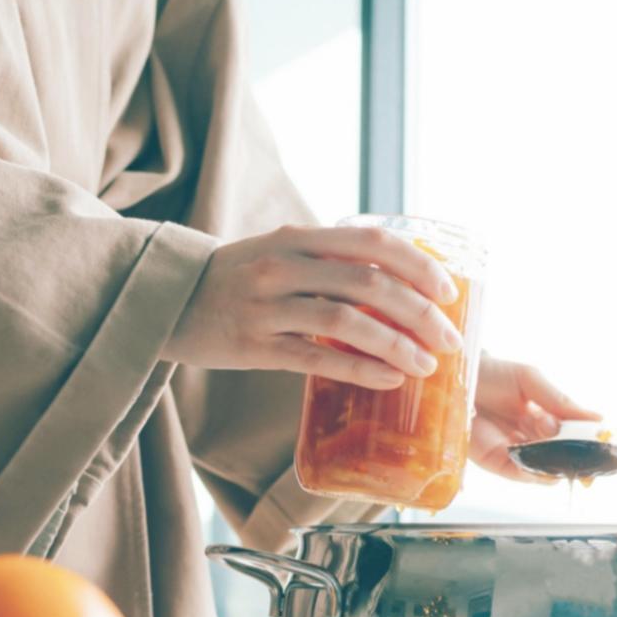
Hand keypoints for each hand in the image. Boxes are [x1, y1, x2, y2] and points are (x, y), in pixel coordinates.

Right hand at [165, 225, 463, 389]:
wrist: (166, 298)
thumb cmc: (237, 279)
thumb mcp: (281, 252)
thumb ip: (330, 260)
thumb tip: (402, 279)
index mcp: (298, 236)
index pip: (373, 243)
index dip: (419, 265)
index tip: (450, 290)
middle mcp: (283, 265)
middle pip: (369, 284)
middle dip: (420, 313)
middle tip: (450, 340)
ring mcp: (265, 306)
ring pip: (347, 323)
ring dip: (396, 346)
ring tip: (426, 366)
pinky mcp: (252, 346)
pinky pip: (315, 359)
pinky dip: (359, 369)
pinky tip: (388, 379)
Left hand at [469, 356, 601, 481]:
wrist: (455, 376)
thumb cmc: (492, 373)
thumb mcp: (531, 381)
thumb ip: (560, 401)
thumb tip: (598, 419)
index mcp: (545, 417)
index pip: (573, 436)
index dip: (589, 442)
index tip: (604, 443)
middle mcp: (532, 438)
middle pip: (561, 457)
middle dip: (573, 457)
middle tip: (581, 450)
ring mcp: (514, 451)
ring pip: (543, 469)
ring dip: (554, 465)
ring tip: (560, 455)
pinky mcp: (493, 461)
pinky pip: (519, 473)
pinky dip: (532, 472)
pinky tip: (540, 465)